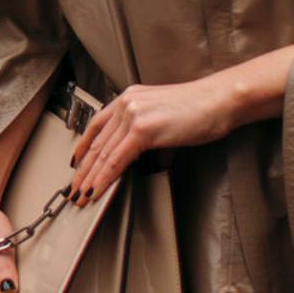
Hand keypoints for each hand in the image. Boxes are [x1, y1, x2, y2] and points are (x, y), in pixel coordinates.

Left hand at [68, 76, 232, 204]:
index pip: (97, 125)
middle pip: (97, 142)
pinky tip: (97, 190)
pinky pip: (116, 160)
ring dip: (89, 179)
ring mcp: (134, 114)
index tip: (76, 165)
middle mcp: (128, 102)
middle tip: (73, 190)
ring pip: (103, 154)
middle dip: (82, 170)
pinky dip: (104, 178)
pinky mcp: (143, 129)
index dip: (83, 148)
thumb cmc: (201, 109)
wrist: (220, 101)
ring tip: (81, 196)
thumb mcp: (163, 112)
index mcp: (131, 96)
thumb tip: (132, 148)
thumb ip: (143, 125)